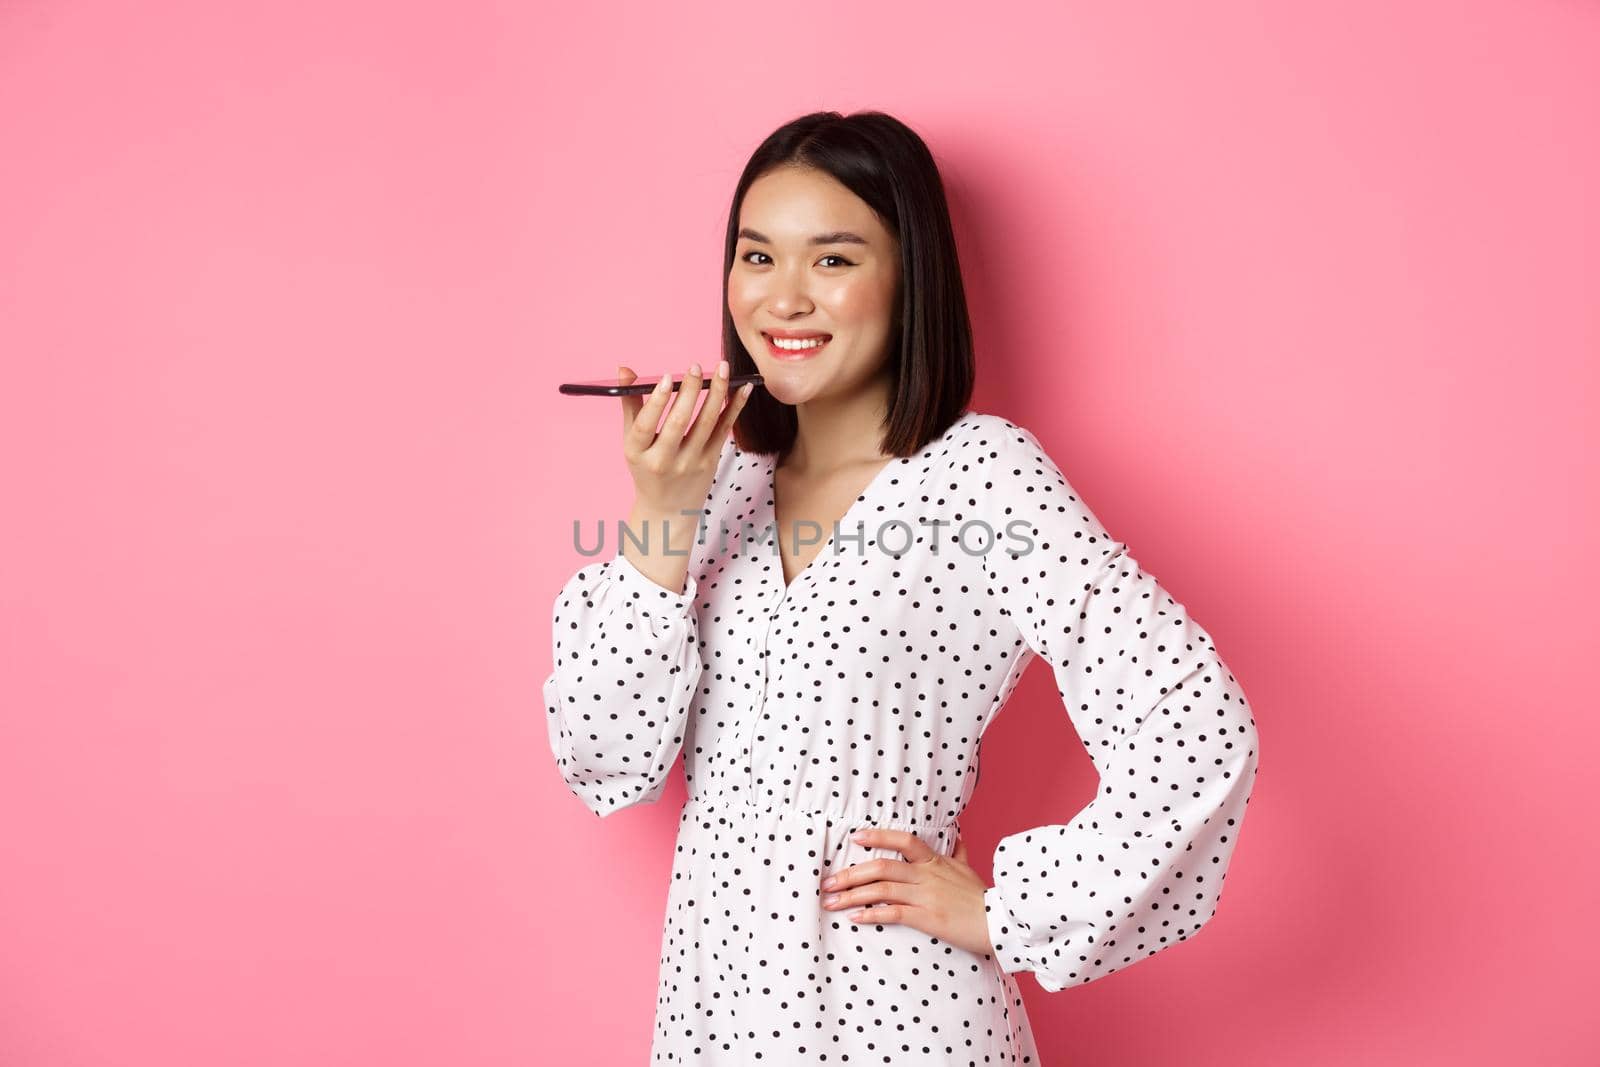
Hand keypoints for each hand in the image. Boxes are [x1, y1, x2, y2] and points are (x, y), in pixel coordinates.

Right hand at [617, 360, 753, 518]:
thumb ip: (630, 405)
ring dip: (717, 393)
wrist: (667, 509)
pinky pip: (723, 431)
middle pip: (678, 423)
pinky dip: (734, 408)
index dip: (657, 401)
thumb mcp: (632, 442)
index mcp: (638, 453)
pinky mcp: (710, 462)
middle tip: (696, 366)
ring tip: (722, 368)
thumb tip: (624, 368)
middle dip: (689, 392)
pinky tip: (743, 388)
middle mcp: (663, 460)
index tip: (667, 377)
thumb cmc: (647, 468)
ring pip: (706, 424)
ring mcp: (690, 463)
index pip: (645, 426)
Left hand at [819, 828, 996, 957]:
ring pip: (882, 889)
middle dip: (850, 873)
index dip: (878, 836)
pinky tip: (855, 918)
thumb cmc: (981, 898)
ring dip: (852, 896)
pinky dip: (871, 915)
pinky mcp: (927, 918)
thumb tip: (958, 835)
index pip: (904, 839)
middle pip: (882, 866)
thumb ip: (958, 852)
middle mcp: (927, 875)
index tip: (855, 837)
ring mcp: (926, 896)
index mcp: (935, 861)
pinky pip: (893, 913)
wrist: (1000, 922)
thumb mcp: (968, 870)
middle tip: (827, 880)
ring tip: (831, 901)